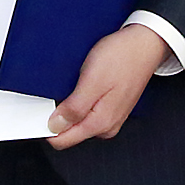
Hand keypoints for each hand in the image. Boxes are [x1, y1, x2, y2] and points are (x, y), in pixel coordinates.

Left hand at [46, 24, 167, 148]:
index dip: (45, 126)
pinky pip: (87, 112)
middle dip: (58, 116)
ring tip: (73, 85)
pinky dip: (79, 101)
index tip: (39, 110)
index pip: (62, 140)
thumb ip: (74, 109)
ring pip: (78, 122)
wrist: (145, 44)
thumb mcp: (92, 81)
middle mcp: (106, 126)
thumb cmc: (121, 58)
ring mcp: (110, 117)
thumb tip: (55, 126)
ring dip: (69, 107)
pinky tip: (83, 85)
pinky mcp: (112, 107)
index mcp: (100, 123)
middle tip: (59, 90)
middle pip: (69, 132)